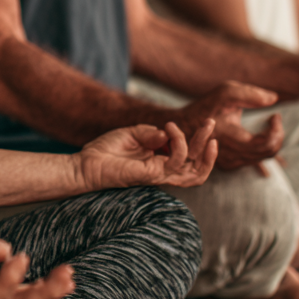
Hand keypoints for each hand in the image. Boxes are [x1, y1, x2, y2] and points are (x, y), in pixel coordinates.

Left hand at [76, 120, 217, 190]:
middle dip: (207, 145)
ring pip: (194, 172)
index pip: (188, 157)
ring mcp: (160, 174)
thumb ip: (150, 132)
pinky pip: (176, 162)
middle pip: (196, 166)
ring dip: (202, 148)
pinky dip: (178, 143)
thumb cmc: (106, 150)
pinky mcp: (152, 175)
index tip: (201, 122)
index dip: (197, 141)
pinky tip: (170, 129)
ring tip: (206, 128)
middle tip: (211, 123)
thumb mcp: (131, 133)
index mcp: (160, 160)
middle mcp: (163, 170)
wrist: (87, 163)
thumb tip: (167, 133)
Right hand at [176, 81, 282, 172]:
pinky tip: (266, 139)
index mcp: (232, 139)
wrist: (184, 125)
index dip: (277, 130)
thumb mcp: (225, 92)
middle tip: (275, 119)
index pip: (266, 144)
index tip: (275, 115)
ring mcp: (231, 162)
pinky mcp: (231, 164)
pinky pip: (255, 160)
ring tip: (270, 125)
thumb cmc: (205, 107)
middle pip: (268, 152)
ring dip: (272, 141)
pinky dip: (263, 149)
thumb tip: (274, 99)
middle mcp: (232, 156)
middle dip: (277, 135)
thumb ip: (249, 94)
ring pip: (263, 158)